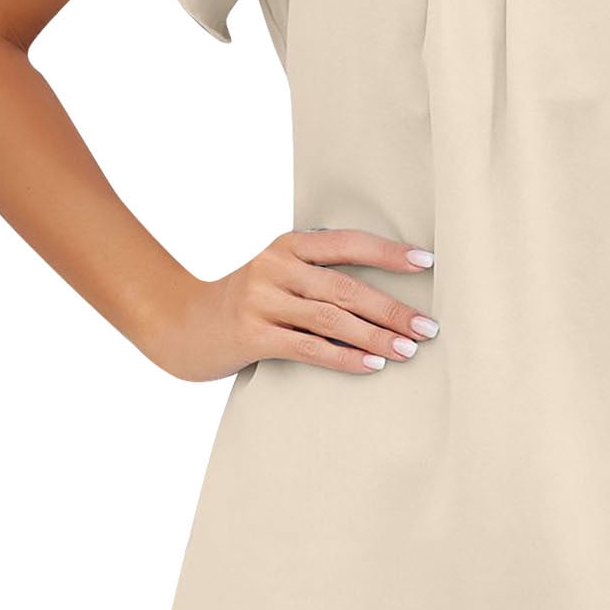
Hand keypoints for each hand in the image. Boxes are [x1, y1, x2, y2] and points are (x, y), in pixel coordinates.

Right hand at [141, 227, 438, 381]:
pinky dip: (345, 358)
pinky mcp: (252, 336)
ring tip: (408, 351)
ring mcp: (261, 301)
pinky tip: (372, 366)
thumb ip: (318, 274)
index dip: (388, 252)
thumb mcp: (277, 273)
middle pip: (346, 287)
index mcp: (288, 245)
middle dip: (392, 308)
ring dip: (375, 337)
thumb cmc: (246, 302)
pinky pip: (309, 348)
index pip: (347, 243)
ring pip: (332, 319)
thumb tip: (385, 294)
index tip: (426, 262)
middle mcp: (275, 267)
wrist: (181, 326)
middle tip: (428, 327)